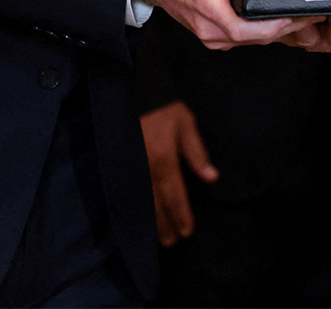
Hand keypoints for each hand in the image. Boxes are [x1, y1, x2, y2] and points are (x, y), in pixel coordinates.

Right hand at [135, 0, 306, 48]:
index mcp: (209, 6)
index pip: (244, 30)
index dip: (272, 27)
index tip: (293, 16)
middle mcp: (210, 28)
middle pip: (255, 39)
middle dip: (285, 28)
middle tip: (311, 14)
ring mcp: (212, 36)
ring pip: (251, 42)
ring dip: (277, 33)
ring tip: (303, 18)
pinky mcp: (215, 37)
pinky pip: (244, 40)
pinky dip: (264, 33)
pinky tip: (281, 22)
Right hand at [139, 101, 217, 246]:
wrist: (134, 88)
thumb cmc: (165, 107)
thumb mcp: (186, 125)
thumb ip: (197, 153)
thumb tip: (211, 178)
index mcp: (163, 159)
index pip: (174, 195)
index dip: (181, 215)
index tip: (187, 232)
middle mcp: (144, 168)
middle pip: (155, 204)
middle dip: (164, 224)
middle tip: (171, 242)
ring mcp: (129, 167)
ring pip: (139, 201)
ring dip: (148, 221)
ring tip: (156, 237)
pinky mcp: (118, 163)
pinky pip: (125, 192)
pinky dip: (132, 207)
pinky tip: (137, 217)